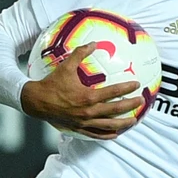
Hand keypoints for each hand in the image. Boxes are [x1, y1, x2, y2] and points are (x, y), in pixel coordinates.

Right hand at [20, 43, 146, 139]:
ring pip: (109, 125)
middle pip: (115, 110)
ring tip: (133, 120)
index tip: (137, 85)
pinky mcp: (78, 129)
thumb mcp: (66, 66)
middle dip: (131, 105)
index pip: (113, 92)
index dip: (127, 88)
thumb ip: (80, 53)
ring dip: (123, 123)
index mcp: (88, 97)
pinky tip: (115, 134)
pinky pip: (96, 134)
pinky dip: (107, 135)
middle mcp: (88, 112)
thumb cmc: (52, 84)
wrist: (36, 102)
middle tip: (141, 101)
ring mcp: (84, 122)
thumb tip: (93, 43)